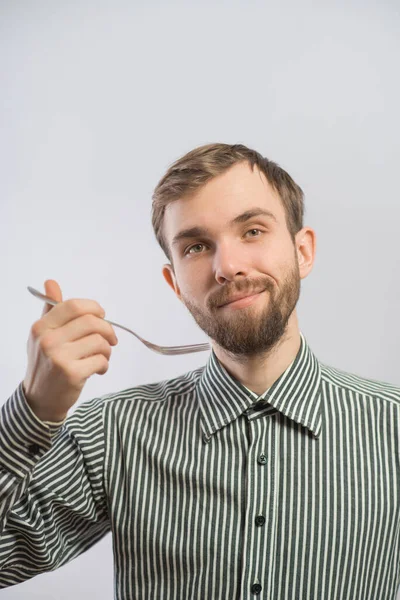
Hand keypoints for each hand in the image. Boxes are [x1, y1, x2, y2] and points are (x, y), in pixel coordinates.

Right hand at [23, 279, 117, 421]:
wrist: (40, 400)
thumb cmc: (45, 363)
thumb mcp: (42, 335)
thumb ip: (51, 310)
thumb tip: (51, 282)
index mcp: (42, 326)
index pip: (75, 306)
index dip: (94, 308)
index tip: (102, 316)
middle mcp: (48, 339)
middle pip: (92, 322)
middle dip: (108, 330)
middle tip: (110, 339)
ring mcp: (59, 357)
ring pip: (100, 342)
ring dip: (107, 350)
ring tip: (101, 357)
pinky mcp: (72, 374)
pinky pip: (101, 360)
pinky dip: (104, 365)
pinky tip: (97, 370)